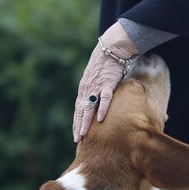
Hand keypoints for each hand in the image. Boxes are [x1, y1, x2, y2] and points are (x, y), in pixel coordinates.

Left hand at [73, 22, 137, 142]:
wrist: (112, 48)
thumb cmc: (107, 64)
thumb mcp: (98, 79)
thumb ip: (97, 91)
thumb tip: (100, 103)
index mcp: (85, 89)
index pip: (79, 109)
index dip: (77, 122)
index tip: (76, 135)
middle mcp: (87, 89)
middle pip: (81, 111)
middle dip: (78, 126)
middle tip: (77, 140)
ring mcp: (96, 86)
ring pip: (89, 107)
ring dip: (86, 122)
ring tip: (84, 134)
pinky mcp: (107, 83)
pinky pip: (104, 98)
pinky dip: (102, 109)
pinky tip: (100, 119)